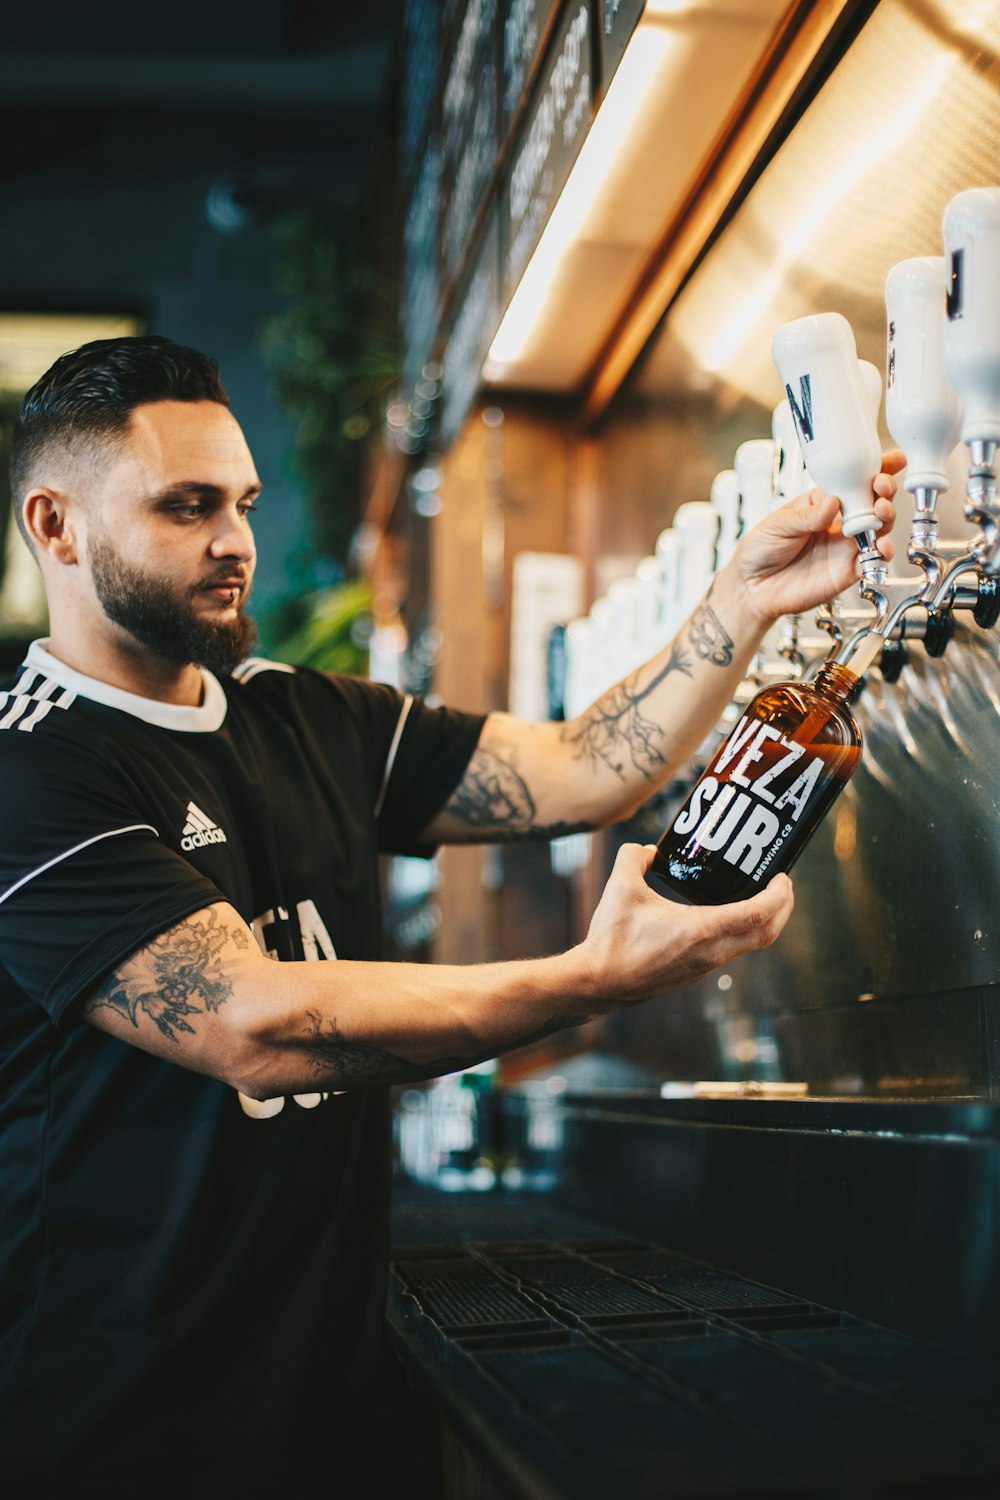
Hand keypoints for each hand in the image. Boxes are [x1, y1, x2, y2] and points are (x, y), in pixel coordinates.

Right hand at [581, 843, 793, 1006]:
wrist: (598, 983)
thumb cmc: (610, 939)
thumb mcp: (620, 887)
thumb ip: (634, 857)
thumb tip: (650, 850)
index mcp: (698, 930)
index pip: (757, 914)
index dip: (779, 895)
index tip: (783, 876)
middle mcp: (710, 952)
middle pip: (766, 933)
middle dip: (783, 908)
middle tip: (782, 885)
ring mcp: (705, 966)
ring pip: (752, 944)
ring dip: (765, 921)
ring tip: (762, 897)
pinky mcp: (696, 972)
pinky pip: (734, 950)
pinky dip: (745, 932)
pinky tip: (730, 915)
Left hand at [730, 450, 905, 626]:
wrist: (752, 588)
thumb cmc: (760, 551)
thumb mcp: (778, 524)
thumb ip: (808, 516)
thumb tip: (832, 502)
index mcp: (822, 504)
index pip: (852, 481)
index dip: (874, 470)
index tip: (891, 460)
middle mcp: (838, 524)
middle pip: (872, 503)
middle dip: (883, 491)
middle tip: (881, 488)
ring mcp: (845, 547)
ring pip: (879, 529)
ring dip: (886, 518)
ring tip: (880, 512)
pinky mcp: (847, 571)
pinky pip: (873, 561)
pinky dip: (883, 553)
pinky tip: (881, 546)